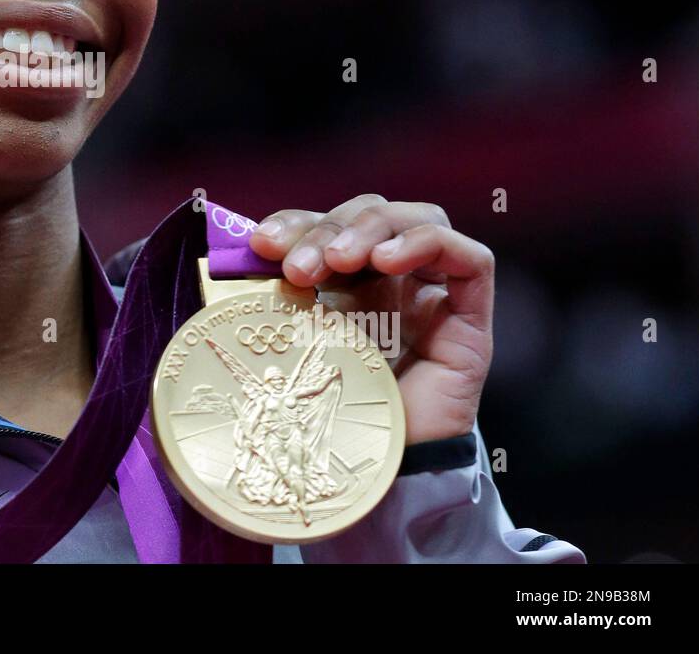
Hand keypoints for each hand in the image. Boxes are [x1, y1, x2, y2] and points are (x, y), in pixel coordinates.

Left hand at [248, 194, 493, 445]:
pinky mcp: (470, 322)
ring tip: (339, 261)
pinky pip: (470, 258)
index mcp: (344, 283)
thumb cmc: (327, 420)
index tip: (260, 243)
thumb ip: (268, 302)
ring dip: (371, 227)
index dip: (295, 222)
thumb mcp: (288, 346)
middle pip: (369, 214)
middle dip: (327, 229)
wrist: (374, 483)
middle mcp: (390, 283)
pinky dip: (426, 243)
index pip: (326, 224)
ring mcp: (433, 298)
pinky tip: (387, 260)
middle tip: (297, 268)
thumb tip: (227, 258)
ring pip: (417, 219)